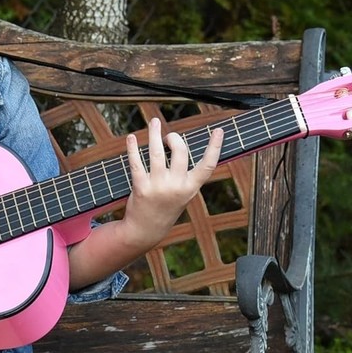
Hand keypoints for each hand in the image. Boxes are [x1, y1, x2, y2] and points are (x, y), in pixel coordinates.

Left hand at [121, 119, 223, 247]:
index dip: (215, 147)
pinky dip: (133, 148)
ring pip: (157, 153)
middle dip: (175, 138)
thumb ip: (185, 174)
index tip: (219, 130)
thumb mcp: (182, 194)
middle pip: (180, 152)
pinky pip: (136, 163)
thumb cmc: (166, 207)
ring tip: (154, 122)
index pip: (208, 166)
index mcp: (190, 188)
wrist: (146, 230)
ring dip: (154, 134)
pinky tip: (131, 137)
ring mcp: (158, 187)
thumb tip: (179, 144)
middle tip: (168, 137)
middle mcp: (176, 187)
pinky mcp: (141, 187)